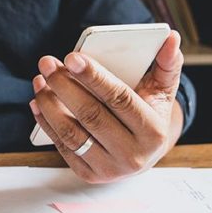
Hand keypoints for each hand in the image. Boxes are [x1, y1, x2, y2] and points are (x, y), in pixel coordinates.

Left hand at [30, 31, 183, 182]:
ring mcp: (109, 168)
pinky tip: (39, 101)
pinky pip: (62, 146)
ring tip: (40, 80)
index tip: (72, 57)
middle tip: (47, 63)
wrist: (143, 152)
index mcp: (153, 131)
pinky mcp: (89, 175)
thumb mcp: (163, 90)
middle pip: (91, 115)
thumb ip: (167, 63)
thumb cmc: (150, 113)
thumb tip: (172, 38)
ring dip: (50, 104)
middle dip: (64, 86)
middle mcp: (132, 155)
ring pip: (72, 133)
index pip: (120, 99)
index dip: (94, 77)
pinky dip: (46, 123)